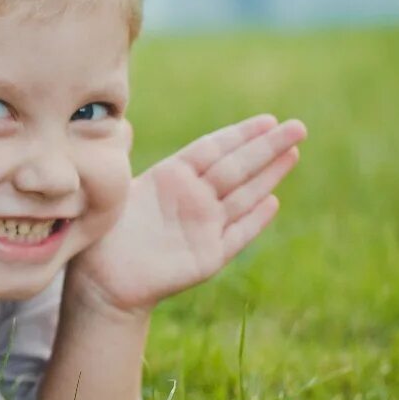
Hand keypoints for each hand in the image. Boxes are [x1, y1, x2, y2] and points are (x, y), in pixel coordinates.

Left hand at [69, 114, 306, 313]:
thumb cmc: (103, 232)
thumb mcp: (116, 190)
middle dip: (266, 147)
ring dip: (268, 176)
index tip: (268, 119)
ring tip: (292, 153)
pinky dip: (254, 220)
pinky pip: (236, 235)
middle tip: (297, 127)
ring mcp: (203, 227)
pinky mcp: (207, 257)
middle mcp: (193, 198)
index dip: (240, 134)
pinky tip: (272, 202)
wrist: (101, 280)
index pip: (212, 149)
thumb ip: (125, 157)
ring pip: (243, 196)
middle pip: (235, 167)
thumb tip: (122, 124)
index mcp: (171, 177)